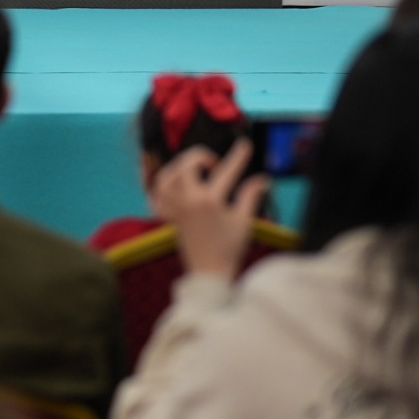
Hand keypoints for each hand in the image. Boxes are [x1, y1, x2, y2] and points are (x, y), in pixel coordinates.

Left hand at [148, 137, 267, 280]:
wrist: (209, 273)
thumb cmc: (229, 248)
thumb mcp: (244, 221)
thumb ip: (250, 196)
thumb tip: (262, 179)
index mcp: (209, 200)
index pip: (226, 171)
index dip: (238, 156)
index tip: (245, 145)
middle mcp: (188, 200)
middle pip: (186, 165)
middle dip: (201, 156)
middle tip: (214, 165)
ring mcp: (175, 207)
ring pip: (167, 176)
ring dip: (179, 167)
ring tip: (194, 170)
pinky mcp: (169, 215)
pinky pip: (157, 194)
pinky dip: (163, 185)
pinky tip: (176, 184)